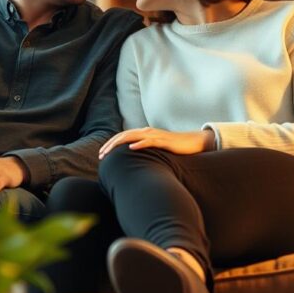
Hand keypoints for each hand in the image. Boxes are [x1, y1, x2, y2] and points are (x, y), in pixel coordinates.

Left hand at [99, 128, 215, 158]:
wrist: (193, 142)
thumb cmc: (174, 148)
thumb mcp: (156, 149)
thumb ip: (145, 151)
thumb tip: (133, 161)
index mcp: (144, 133)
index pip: (123, 136)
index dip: (111, 144)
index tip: (101, 154)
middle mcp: (147, 132)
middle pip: (124, 135)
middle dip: (110, 145)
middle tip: (100, 155)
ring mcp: (155, 135)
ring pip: (133, 137)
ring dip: (119, 144)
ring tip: (109, 152)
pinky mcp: (164, 141)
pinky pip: (149, 141)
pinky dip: (139, 143)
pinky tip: (131, 148)